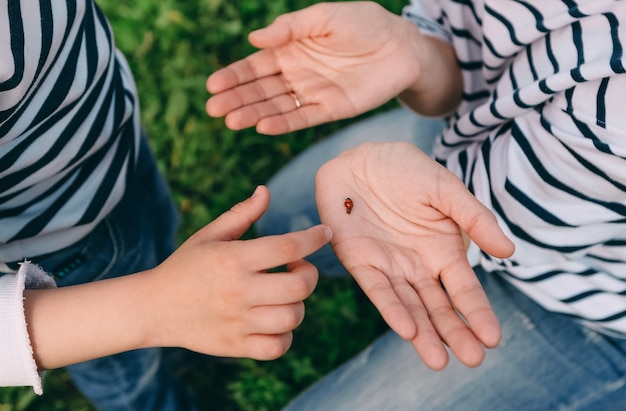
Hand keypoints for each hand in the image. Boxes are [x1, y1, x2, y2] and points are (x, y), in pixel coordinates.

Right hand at [147, 185, 331, 359]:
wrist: (153, 308)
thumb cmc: (186, 266)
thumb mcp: (210, 235)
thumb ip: (242, 214)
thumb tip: (266, 191)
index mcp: (233, 259)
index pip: (286, 246)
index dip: (313, 238)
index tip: (324, 233)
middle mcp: (238, 291)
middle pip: (299, 286)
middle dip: (309, 274)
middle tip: (297, 268)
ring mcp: (237, 322)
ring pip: (292, 318)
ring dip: (297, 304)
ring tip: (284, 296)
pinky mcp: (235, 347)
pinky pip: (277, 347)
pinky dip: (284, 335)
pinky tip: (274, 320)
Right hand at [206, 2, 428, 133]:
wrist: (401, 45)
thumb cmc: (363, 23)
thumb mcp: (324, 17)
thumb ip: (290, 28)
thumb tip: (254, 40)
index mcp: (290, 51)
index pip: (255, 66)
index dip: (233, 75)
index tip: (212, 85)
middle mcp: (297, 75)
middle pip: (260, 90)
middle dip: (236, 99)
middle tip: (213, 109)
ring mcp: (313, 94)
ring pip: (277, 106)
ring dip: (253, 113)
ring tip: (231, 121)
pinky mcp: (331, 109)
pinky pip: (303, 118)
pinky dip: (283, 123)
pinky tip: (263, 126)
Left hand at [315, 142, 513, 368]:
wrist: (359, 158)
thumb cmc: (405, 171)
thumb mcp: (446, 190)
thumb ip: (475, 219)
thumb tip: (508, 252)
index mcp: (443, 251)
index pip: (464, 290)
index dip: (478, 313)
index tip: (493, 338)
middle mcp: (418, 266)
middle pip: (439, 307)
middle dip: (455, 333)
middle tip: (473, 360)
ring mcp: (389, 267)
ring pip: (410, 307)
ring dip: (423, 333)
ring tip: (439, 360)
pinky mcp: (360, 262)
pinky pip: (377, 290)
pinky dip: (391, 309)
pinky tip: (406, 329)